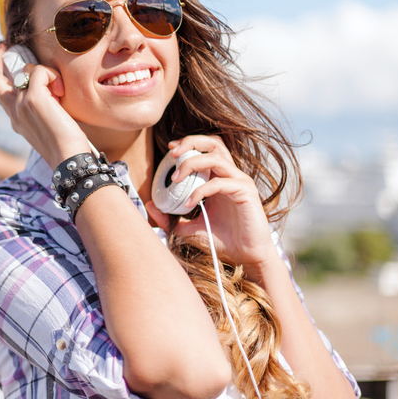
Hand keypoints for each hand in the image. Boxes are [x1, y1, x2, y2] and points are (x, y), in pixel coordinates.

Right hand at [0, 42, 90, 168]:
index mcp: (14, 117)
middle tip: (6, 44)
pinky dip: (52, 75)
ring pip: (28, 70)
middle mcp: (12, 110)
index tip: (4, 54)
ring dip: (46, 72)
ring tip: (60, 90)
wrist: (68, 159)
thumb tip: (48, 82)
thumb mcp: (47, 122)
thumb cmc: (65, 144)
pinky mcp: (33, 99)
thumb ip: (41, 103)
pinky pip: (40, 71)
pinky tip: (61, 92)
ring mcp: (20, 104)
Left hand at [144, 135, 278, 278]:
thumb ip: (170, 218)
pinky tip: (189, 203)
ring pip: (216, 158)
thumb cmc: (222, 240)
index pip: (205, 149)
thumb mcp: (189, 229)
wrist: (247, 256)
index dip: (188, 144)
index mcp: (219, 177)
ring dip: (192, 164)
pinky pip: (219, 183)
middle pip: (214, 143)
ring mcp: (239, 181)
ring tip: (175, 179)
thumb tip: (149, 206)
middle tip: (172, 154)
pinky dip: (200, 190)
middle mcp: (230, 175)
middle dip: (191, 142)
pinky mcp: (246, 192)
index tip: (170, 150)